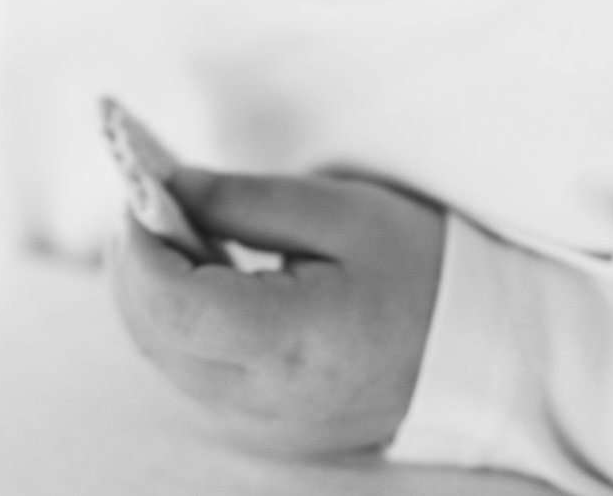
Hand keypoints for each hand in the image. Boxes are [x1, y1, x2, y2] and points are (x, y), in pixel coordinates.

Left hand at [109, 166, 445, 457]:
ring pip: (160, 354)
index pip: (172, 305)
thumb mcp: (340, 212)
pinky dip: (174, 315)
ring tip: (167, 222)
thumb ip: (242, 199)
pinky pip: (188, 369)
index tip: (139, 186)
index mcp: (291, 343)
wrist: (480, 351)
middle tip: (144, 192)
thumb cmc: (421, 269)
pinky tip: (195, 268)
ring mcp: (260, 423)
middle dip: (132, 259)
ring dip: (148, 287)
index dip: (139, 243)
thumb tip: (164, 187)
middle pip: (151, 332)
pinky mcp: (261, 425)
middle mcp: (265, 399)